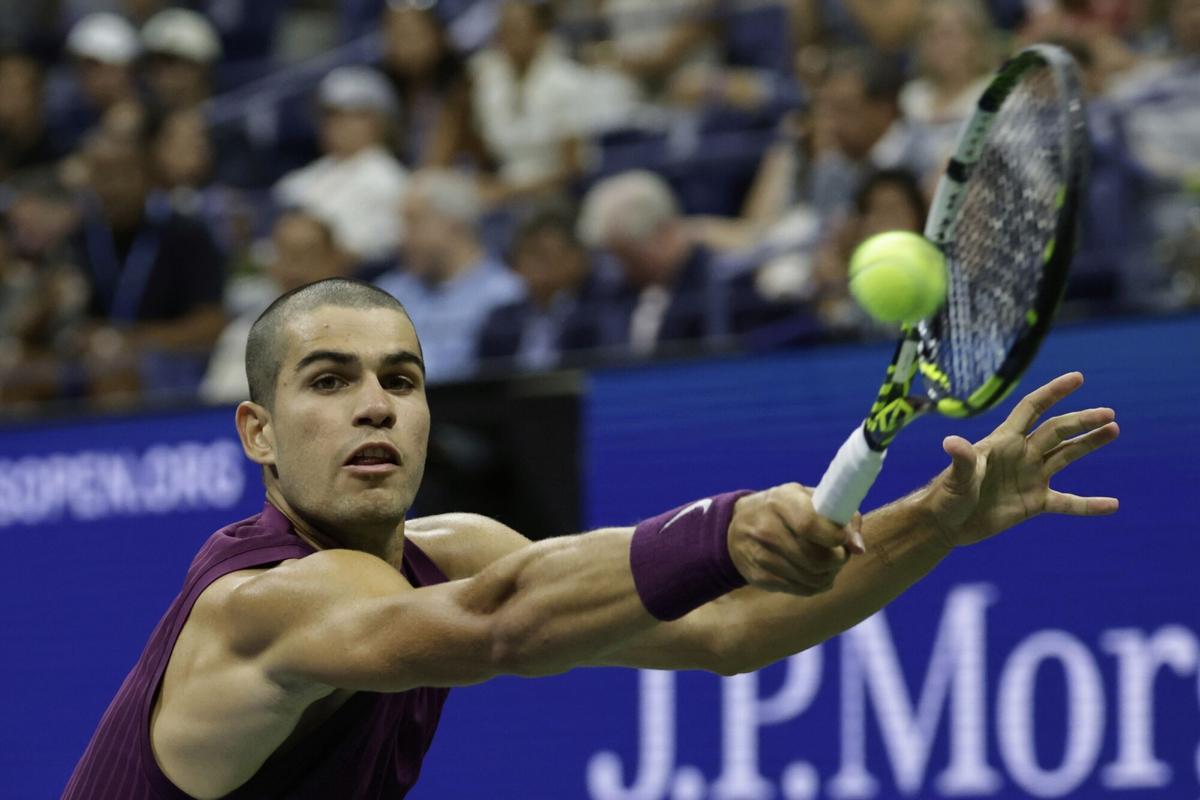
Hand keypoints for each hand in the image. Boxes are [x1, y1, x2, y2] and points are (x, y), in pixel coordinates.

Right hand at [728, 484, 864, 594]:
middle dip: (839, 559)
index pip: (810, 525)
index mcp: (780, 502)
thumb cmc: (786, 509)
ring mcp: (760, 555)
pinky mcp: (759, 577)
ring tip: (830, 563)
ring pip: (812, 578)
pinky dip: (816, 584)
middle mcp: (766, 529)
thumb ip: (840, 516)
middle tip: (841, 553)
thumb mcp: (808, 498)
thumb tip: (858, 548)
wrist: (737, 526)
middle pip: (816, 559)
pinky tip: (815, 573)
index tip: (844, 538)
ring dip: (830, 574)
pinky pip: (801, 589)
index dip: (836, 536)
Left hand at [925, 372, 1119, 547]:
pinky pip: (1068, 503)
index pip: (1032, 409)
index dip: (1053, 392)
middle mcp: (1021, 454)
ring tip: (1114, 430)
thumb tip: (952, 442)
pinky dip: (1089, 505)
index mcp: (1003, 441)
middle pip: (1056, 430)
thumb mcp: (956, 477)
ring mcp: (1030, 478)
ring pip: (1066, 456)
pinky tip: (1112, 506)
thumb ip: (962, 460)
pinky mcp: (1034, 503)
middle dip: (1081, 421)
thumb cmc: (946, 495)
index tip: (1078, 378)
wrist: (946, 524)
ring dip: (1089, 444)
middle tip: (1108, 414)